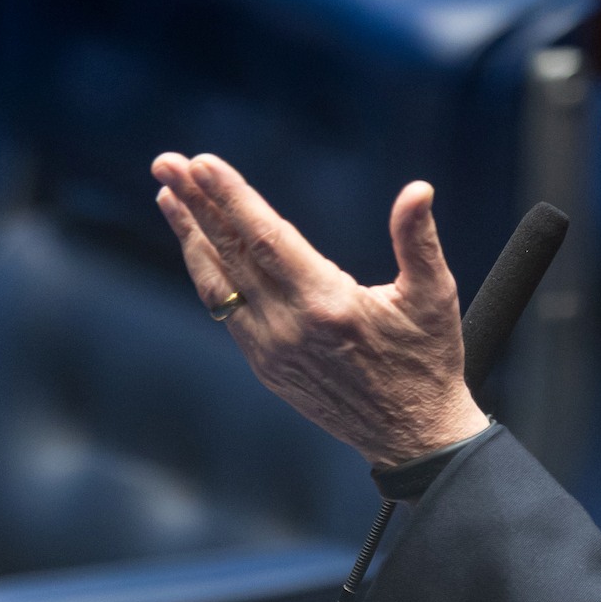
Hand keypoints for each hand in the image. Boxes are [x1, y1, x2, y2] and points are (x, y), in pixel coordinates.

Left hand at [151, 152, 490, 467]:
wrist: (411, 437)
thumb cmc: (427, 362)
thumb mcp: (433, 297)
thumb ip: (418, 239)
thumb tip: (418, 189)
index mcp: (326, 304)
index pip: (265, 237)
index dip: (230, 197)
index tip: (201, 164)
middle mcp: (288, 327)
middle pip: (230, 253)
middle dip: (195, 203)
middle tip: (167, 164)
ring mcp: (270, 349)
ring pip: (217, 283)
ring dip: (190, 236)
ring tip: (167, 195)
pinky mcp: (264, 364)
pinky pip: (225, 308)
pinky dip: (207, 271)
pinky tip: (198, 244)